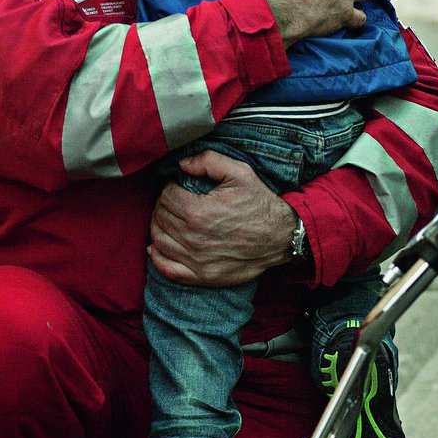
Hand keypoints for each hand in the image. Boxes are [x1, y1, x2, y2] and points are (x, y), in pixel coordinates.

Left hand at [148, 152, 299, 285]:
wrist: (280, 237)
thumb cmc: (259, 204)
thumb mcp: (240, 172)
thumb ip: (208, 161)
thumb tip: (181, 165)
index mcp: (198, 211)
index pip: (166, 197)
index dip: (169, 188)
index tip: (178, 187)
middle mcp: (193, 238)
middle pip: (160, 217)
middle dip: (163, 205)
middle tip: (174, 201)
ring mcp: (195, 259)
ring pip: (158, 240)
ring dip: (158, 226)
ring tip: (168, 219)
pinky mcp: (201, 276)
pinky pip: (167, 269)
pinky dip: (156, 257)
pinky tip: (157, 246)